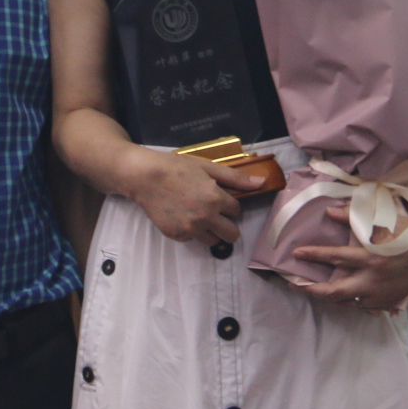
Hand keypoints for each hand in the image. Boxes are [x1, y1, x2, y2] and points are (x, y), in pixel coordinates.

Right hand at [123, 148, 261, 244]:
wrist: (145, 177)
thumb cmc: (177, 168)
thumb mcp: (207, 167)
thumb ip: (235, 178)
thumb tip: (261, 182)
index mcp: (216, 199)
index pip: (236, 211)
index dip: (229, 205)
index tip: (220, 199)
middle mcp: (205, 218)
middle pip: (231, 234)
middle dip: (227, 225)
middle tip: (216, 215)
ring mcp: (190, 229)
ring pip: (213, 241)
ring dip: (210, 231)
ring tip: (198, 215)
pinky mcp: (177, 236)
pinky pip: (192, 240)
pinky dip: (191, 231)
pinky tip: (182, 216)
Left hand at [293, 191, 407, 313]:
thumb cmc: (402, 231)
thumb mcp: (378, 220)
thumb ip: (351, 217)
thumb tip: (328, 213)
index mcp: (370, 257)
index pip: (334, 257)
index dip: (313, 255)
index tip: (296, 253)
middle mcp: (373, 279)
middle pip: (335, 292)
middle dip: (312, 290)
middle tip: (294, 284)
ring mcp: (380, 294)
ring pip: (347, 302)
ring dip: (330, 297)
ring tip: (314, 290)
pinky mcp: (387, 302)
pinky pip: (363, 306)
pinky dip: (351, 301)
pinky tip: (342, 295)